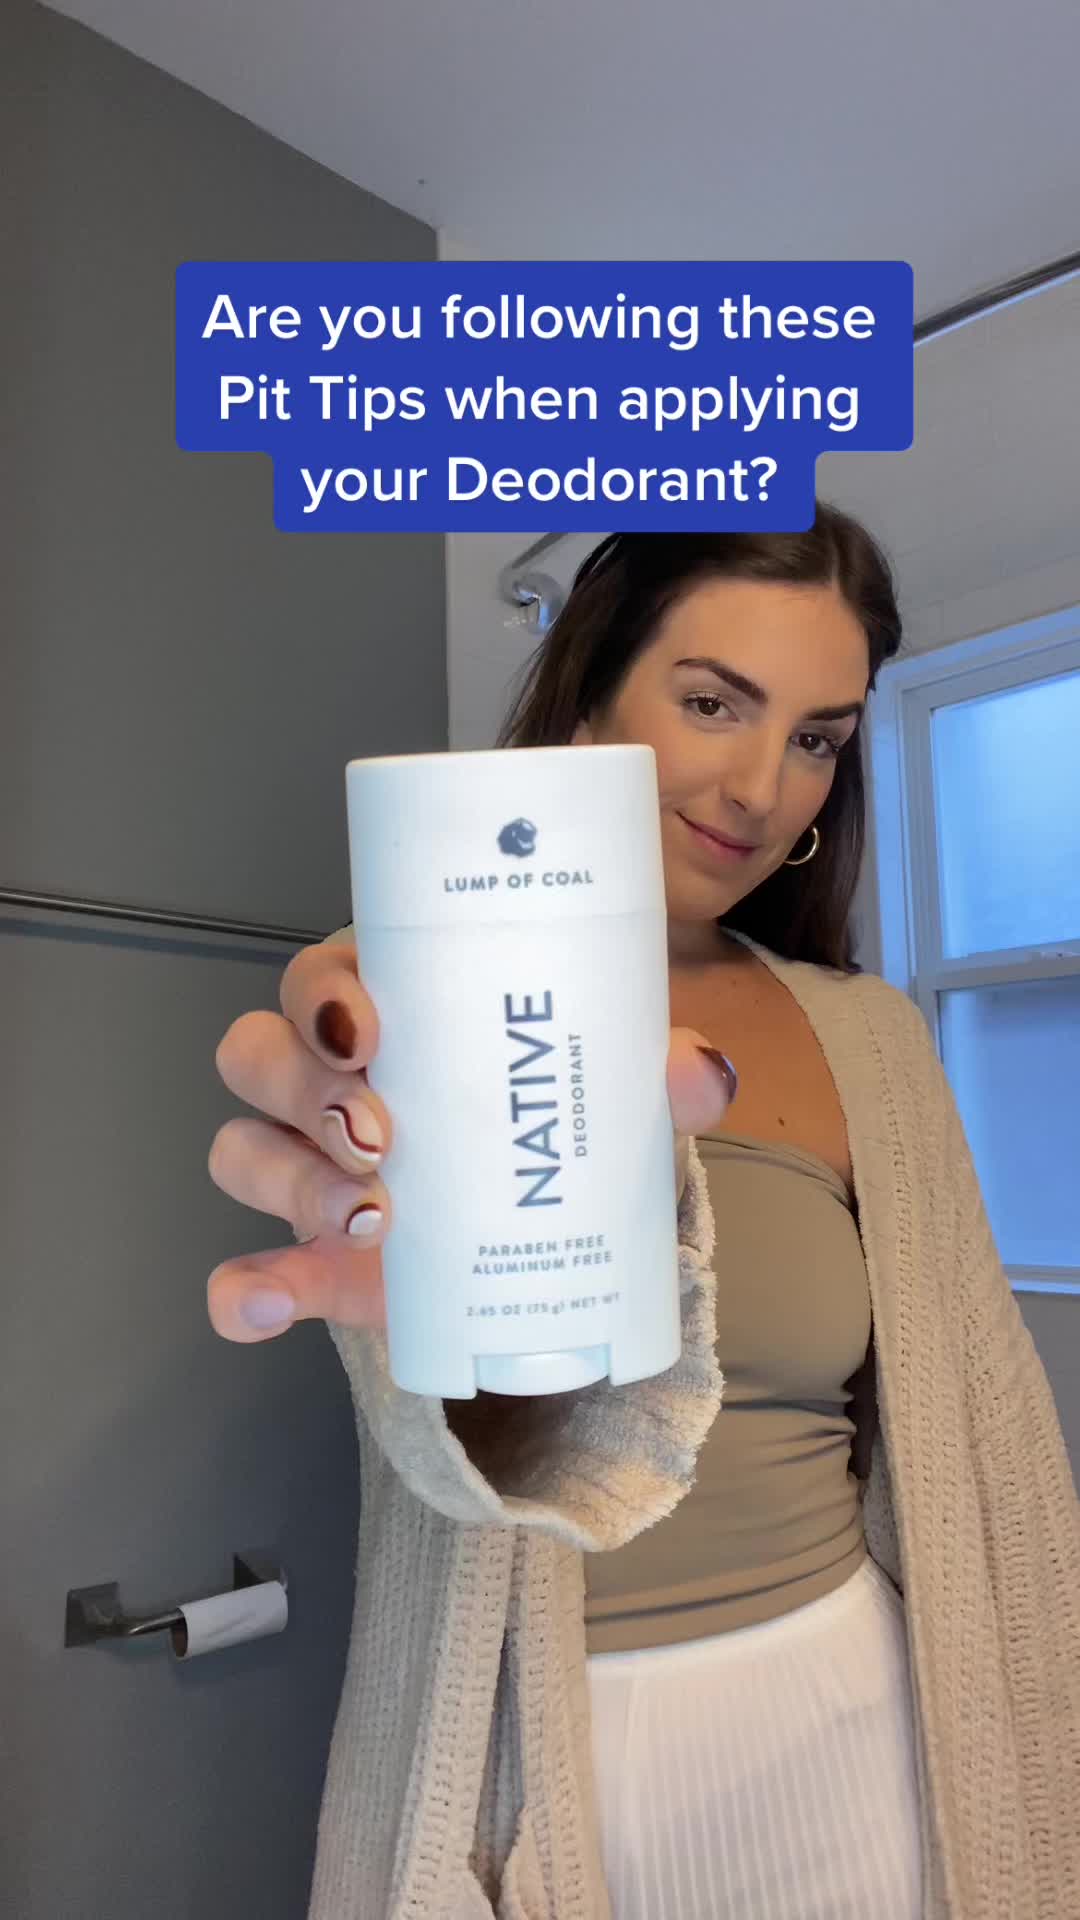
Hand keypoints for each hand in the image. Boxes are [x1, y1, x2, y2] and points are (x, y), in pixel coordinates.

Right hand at [207, 930, 736, 1342]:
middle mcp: (326, 1080)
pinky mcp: (313, 1259)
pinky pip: (244, 1270)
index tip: (368, 1028)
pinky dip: (244, 1289)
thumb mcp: (612, 1084)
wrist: (557, 1229)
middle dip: (306, 1091)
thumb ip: (659, 1072)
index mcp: (385, 1008)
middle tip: (382, 1135)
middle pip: (260, 1057)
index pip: (317, 978)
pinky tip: (265, 1304)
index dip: (322, 994)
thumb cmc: (560, 1116)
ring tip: (375, 1218)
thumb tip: (704, 1075)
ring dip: (292, 1182)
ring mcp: (309, 1170)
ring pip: (244, 1151)